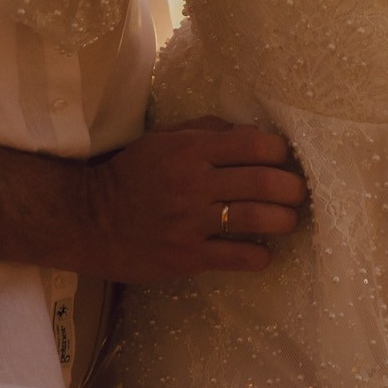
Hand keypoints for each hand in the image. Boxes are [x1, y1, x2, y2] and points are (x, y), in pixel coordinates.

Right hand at [75, 118, 307, 280]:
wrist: (89, 220)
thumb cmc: (131, 175)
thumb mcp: (162, 139)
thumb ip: (206, 131)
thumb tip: (250, 132)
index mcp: (190, 150)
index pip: (253, 144)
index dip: (279, 151)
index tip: (284, 158)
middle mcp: (194, 183)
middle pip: (263, 182)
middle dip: (292, 187)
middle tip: (298, 192)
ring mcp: (191, 222)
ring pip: (256, 218)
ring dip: (283, 219)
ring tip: (288, 220)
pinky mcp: (187, 256)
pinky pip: (236, 257)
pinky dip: (259, 256)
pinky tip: (264, 254)